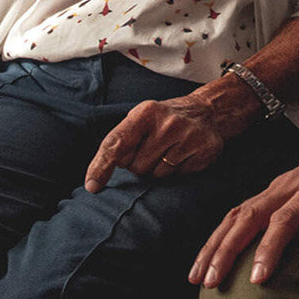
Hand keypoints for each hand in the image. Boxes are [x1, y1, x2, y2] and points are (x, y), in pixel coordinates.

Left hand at [84, 93, 227, 191]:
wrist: (207, 112)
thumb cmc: (163, 119)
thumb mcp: (140, 119)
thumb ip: (120, 141)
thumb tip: (98, 176)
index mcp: (145, 113)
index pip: (116, 144)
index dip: (101, 166)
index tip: (92, 186)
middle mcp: (167, 124)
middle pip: (136, 167)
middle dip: (139, 164)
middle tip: (151, 148)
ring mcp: (188, 137)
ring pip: (157, 175)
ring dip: (157, 169)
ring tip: (167, 151)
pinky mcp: (205, 151)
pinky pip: (178, 177)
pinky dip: (176, 171)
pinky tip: (182, 155)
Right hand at [188, 124, 298, 288]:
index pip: (287, 218)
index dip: (270, 248)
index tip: (258, 278)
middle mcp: (291, 182)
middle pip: (250, 215)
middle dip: (226, 249)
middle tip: (211, 282)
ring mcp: (280, 184)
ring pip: (238, 212)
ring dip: (216, 242)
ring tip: (198, 275)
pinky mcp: (275, 190)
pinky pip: (241, 210)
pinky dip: (222, 233)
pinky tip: (210, 255)